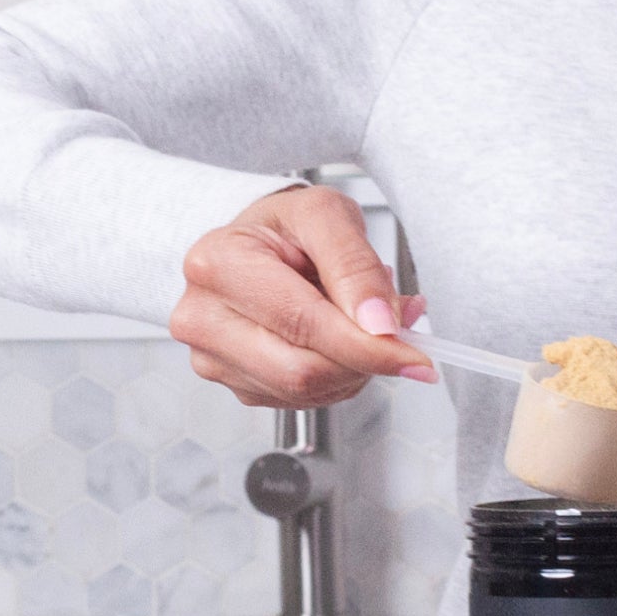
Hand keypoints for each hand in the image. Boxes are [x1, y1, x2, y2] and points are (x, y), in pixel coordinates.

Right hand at [170, 185, 438, 406]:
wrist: (259, 243)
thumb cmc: (287, 227)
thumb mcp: (328, 215)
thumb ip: (356, 264)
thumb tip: (381, 324)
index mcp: (218, 263)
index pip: (301, 322)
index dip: (366, 344)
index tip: (413, 351)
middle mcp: (203, 316)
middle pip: (301, 369)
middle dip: (364, 360)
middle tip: (401, 337)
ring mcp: (212, 357)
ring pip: (304, 392)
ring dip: (354, 370)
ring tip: (363, 327)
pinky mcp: (232, 382)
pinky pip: (299, 400)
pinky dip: (337, 379)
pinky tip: (339, 344)